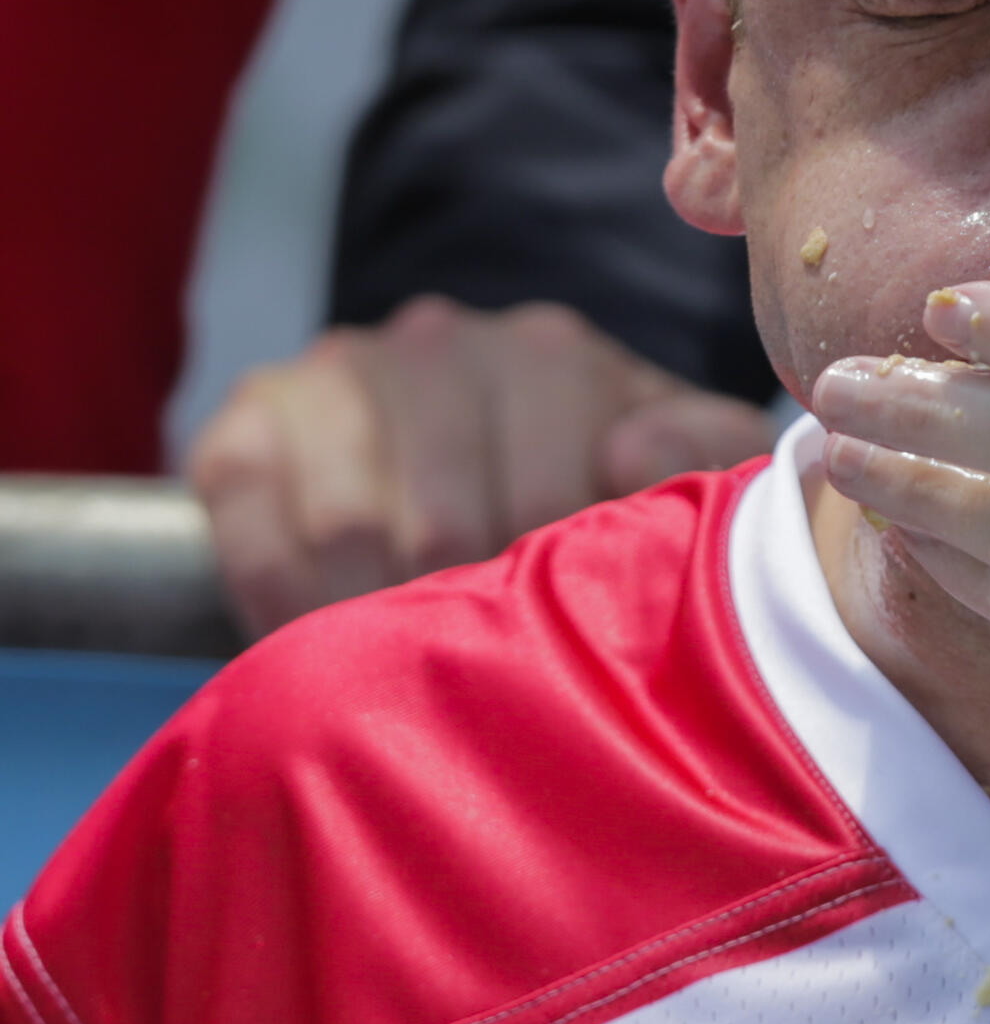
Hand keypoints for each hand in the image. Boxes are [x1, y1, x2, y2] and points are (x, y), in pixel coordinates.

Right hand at [189, 296, 777, 637]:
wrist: (477, 469)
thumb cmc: (598, 490)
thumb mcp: (681, 471)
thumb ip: (707, 457)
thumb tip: (633, 449)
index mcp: (556, 357)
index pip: (551, 497)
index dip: (549, 595)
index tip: (557, 649)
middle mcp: (443, 343)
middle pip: (446, 523)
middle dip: (463, 620)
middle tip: (479, 680)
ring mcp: (341, 373)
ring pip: (350, 529)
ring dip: (376, 623)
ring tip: (409, 672)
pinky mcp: (248, 418)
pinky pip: (253, 529)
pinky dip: (283, 607)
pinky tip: (322, 641)